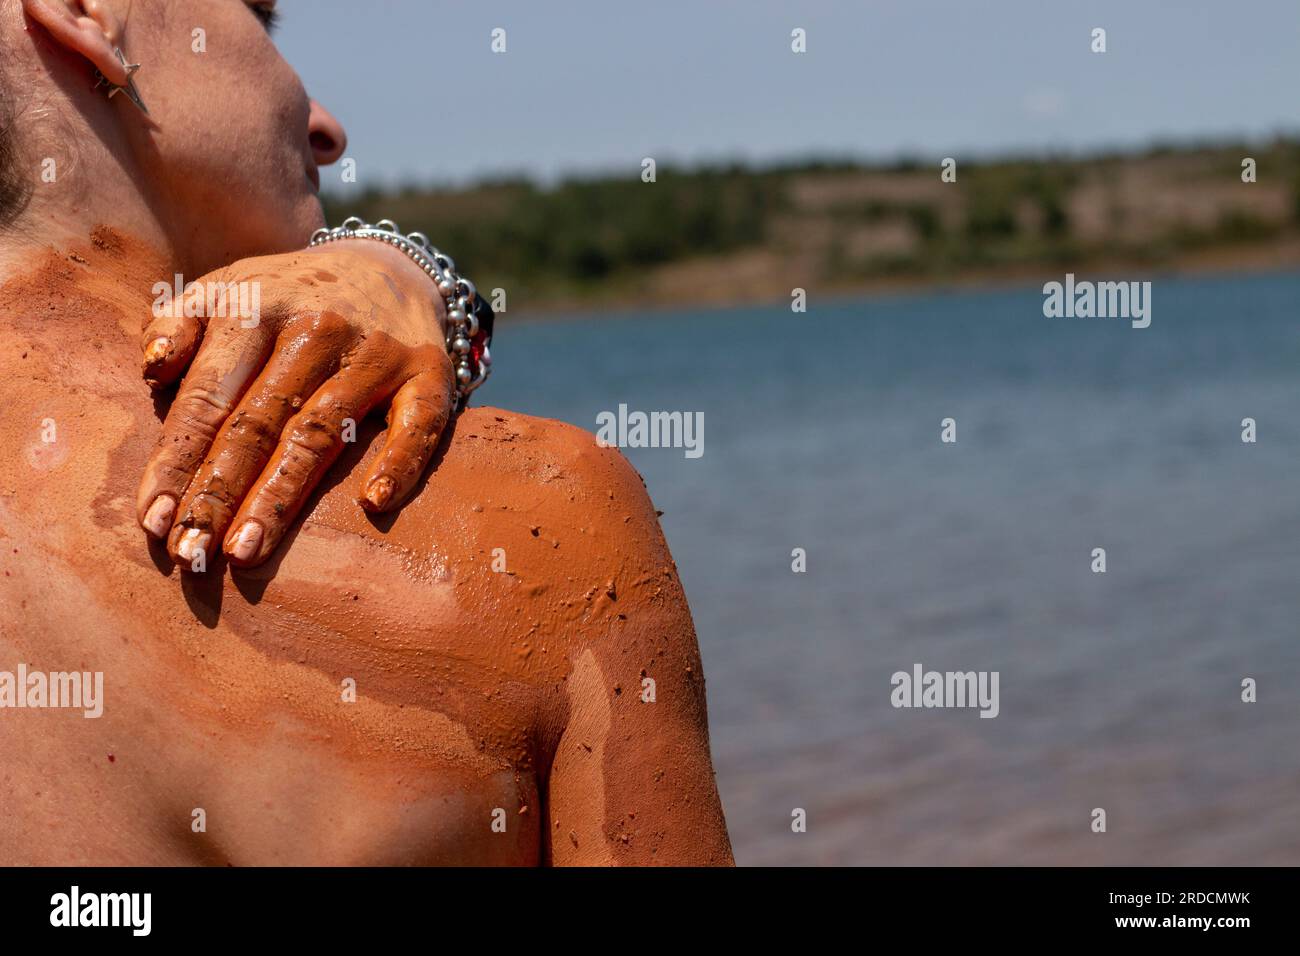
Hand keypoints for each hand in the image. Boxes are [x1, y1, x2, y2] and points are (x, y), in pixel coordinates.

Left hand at [135, 241, 454, 568]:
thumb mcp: (228, 288)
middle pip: (259, 421)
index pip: (208, 395)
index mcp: (256, 309)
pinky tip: (373, 504)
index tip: (154, 520)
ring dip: (282, 494)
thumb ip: (178, 323)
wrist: (390, 269)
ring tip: (247, 550)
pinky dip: (399, 461)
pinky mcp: (429, 373)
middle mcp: (317, 328)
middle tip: (193, 553)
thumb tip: (153, 369)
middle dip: (220, 492)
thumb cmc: (291, 298)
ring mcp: (376, 352)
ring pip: (323, 430)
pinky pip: (419, 424)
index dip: (178, 460)